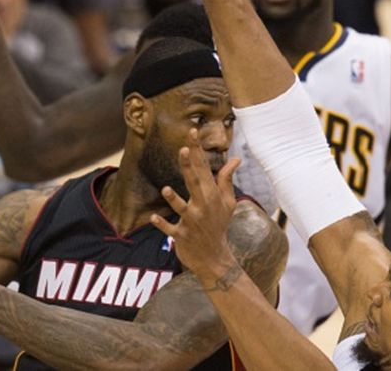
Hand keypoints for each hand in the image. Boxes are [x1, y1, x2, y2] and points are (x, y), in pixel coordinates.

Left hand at [150, 129, 240, 285]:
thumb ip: (226, 179)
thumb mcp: (228, 202)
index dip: (198, 150)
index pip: (204, 168)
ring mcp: (192, 221)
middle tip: (184, 149)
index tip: (192, 133)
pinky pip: (170, 229)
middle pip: (194, 183)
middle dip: (189, 166)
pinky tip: (154, 218)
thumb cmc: (219, 225)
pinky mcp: (182, 235)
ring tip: (166, 190)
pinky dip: (163, 225)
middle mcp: (203, 206)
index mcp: (212, 195)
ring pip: (182, 208)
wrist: (214, 258)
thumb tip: (235, 159)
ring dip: (174, 200)